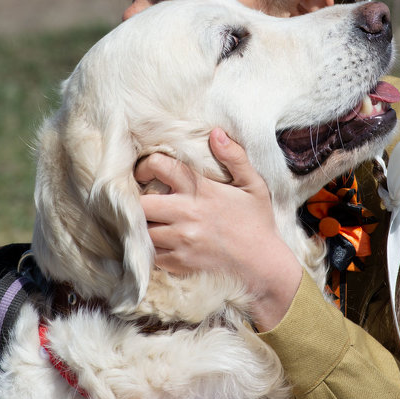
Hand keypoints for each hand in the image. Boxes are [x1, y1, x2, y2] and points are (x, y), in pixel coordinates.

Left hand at [136, 128, 302, 330]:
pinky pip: (150, 252)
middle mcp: (187, 214)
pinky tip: (160, 240)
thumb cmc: (257, 222)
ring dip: (143, 223)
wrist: (263, 266)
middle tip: (143, 197)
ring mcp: (180, 240)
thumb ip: (235, 157)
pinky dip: (151, 246)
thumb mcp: (253, 185)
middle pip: (140, 203)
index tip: (147, 171)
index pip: (160, 167)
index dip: (146, 166)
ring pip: (142, 229)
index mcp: (201, 190)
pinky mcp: (178, 263)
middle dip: (136, 199)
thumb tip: (216, 132)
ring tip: (151, 219)